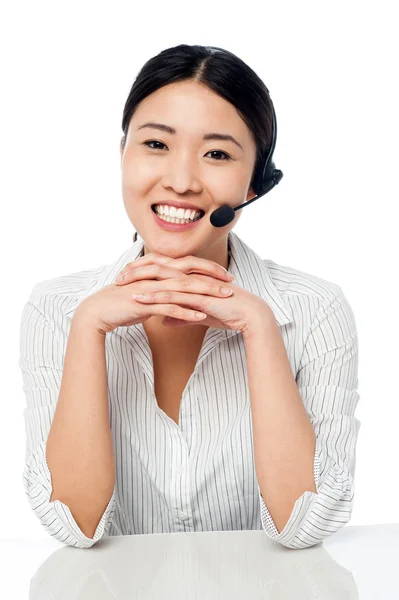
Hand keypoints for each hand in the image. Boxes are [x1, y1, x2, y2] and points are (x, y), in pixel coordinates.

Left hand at [114, 252, 270, 333]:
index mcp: (192, 276)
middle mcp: (192, 276)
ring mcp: (195, 284)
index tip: (126, 277)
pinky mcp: (199, 296)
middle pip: (158, 268)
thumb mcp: (199, 315)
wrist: (250, 315)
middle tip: (117, 277)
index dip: (143, 271)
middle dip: (136, 271)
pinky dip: (155, 296)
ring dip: (140, 282)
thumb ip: (180, 316)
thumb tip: (164, 321)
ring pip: (162, 279)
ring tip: (121, 286)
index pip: (163, 269)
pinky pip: (174, 295)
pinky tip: (140, 299)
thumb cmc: (228, 313)